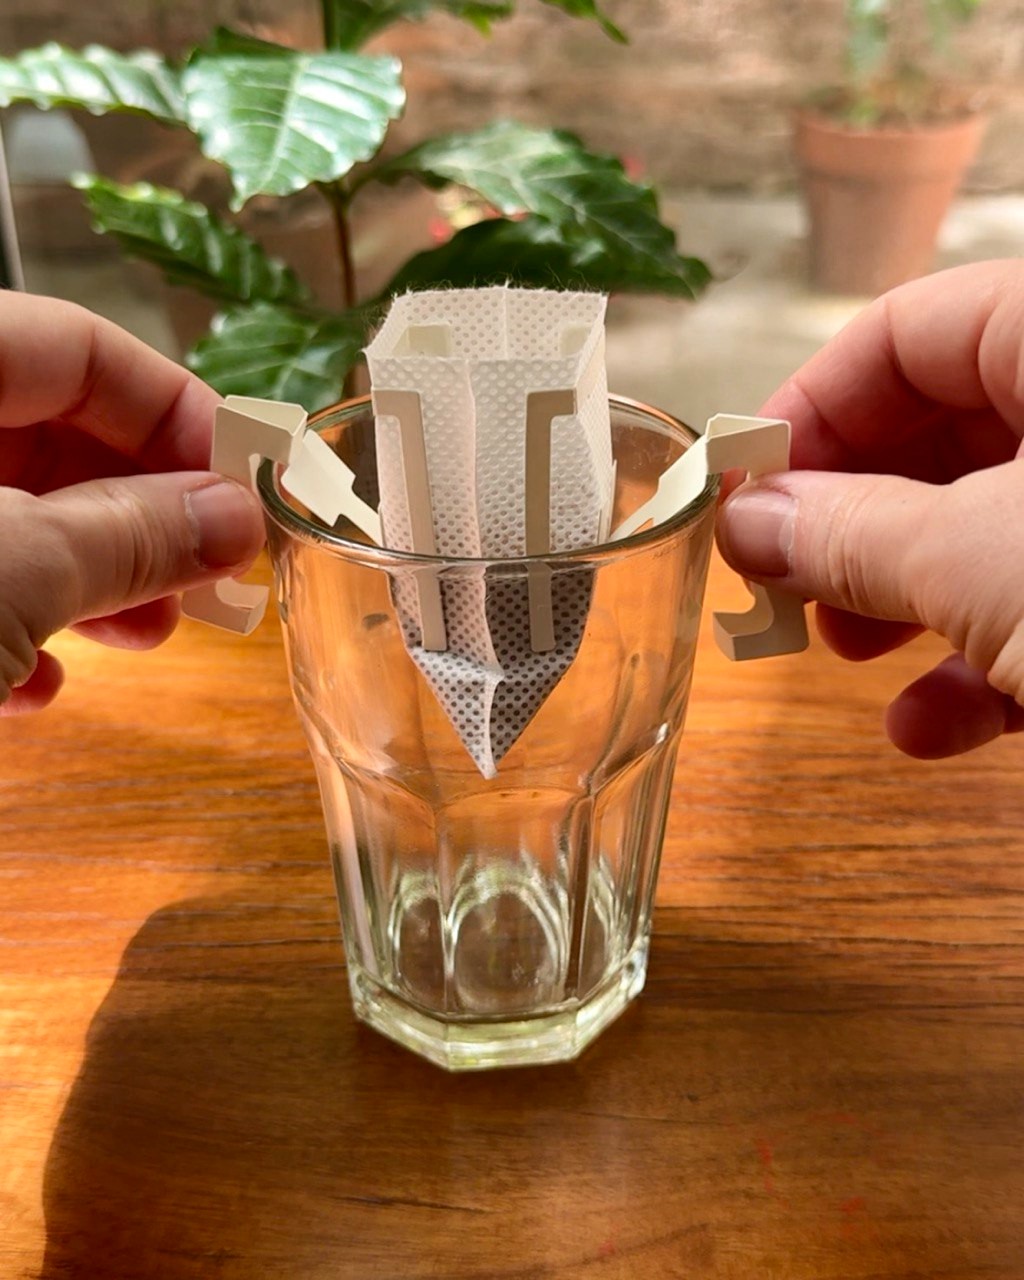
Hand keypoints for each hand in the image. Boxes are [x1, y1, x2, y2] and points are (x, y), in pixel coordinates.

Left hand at [0, 293, 264, 713]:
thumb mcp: (11, 571)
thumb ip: (129, 535)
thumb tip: (238, 519)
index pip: (84, 347)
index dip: (182, 413)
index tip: (253, 490)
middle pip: (55, 431)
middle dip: (145, 511)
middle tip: (213, 575)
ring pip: (14, 508)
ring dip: (93, 574)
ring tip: (145, 634)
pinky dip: (11, 622)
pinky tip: (36, 681)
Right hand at [716, 259, 1023, 758]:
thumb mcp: (979, 560)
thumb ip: (851, 533)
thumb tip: (742, 522)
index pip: (906, 329)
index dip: (806, 410)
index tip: (737, 494)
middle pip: (940, 432)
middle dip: (846, 522)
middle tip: (777, 583)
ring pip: (988, 526)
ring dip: (900, 600)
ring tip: (839, 653)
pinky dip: (982, 666)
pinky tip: (931, 730)